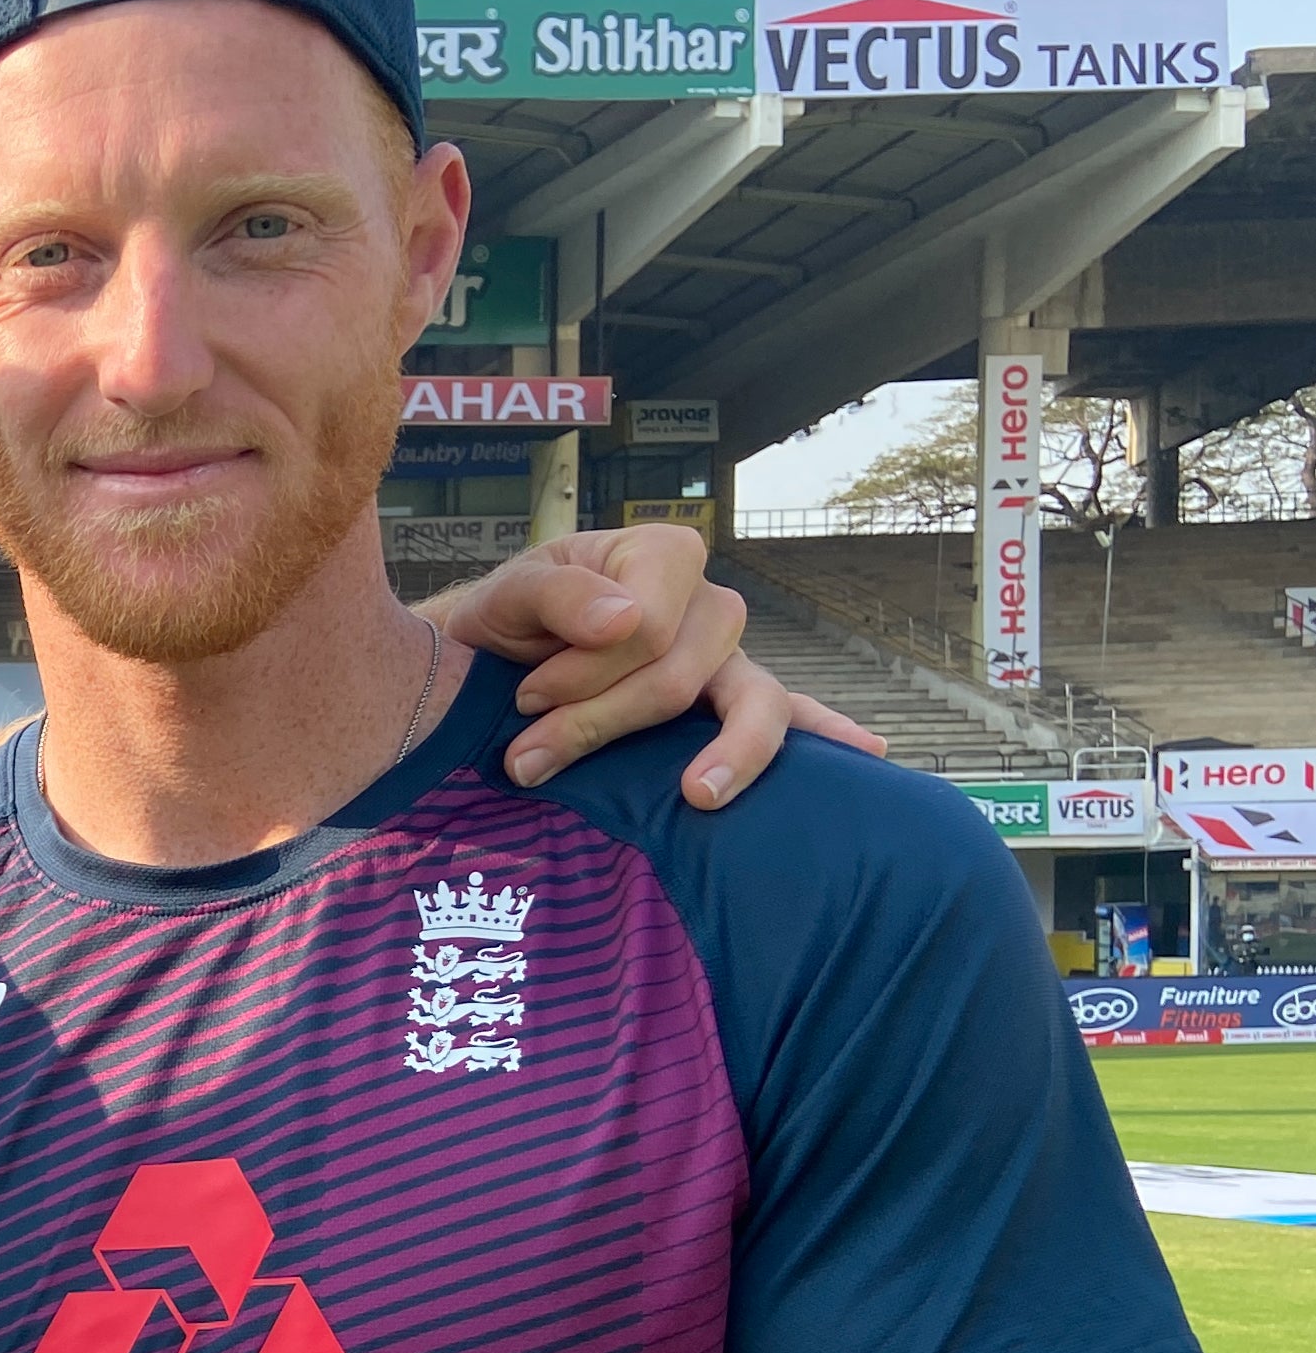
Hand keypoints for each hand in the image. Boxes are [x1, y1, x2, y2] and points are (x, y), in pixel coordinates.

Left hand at [422, 526, 888, 807]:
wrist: (486, 662)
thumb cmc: (502, 622)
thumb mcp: (507, 595)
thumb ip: (556, 596)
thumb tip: (627, 620)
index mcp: (661, 557)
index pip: (649, 630)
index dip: (586, 674)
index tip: (528, 699)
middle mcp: (707, 603)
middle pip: (683, 678)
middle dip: (603, 722)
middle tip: (528, 756)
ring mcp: (726, 656)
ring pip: (750, 705)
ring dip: (717, 757)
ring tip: (697, 795)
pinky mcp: (726, 704)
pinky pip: (790, 715)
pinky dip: (827, 734)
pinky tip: (866, 752)